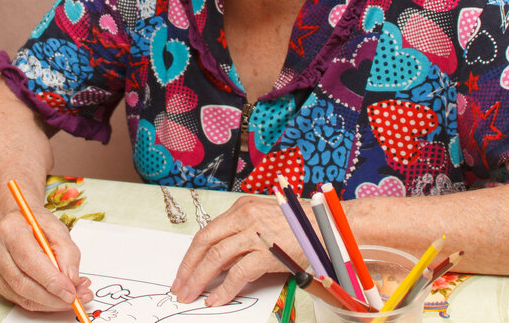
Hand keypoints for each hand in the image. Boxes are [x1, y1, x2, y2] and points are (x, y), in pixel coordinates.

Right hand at [0, 207, 92, 310]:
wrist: (16, 221)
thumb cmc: (35, 223)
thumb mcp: (57, 228)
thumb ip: (68, 252)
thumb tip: (71, 279)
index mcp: (11, 230)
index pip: (29, 260)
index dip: (51, 280)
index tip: (71, 291)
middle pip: (23, 283)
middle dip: (52, 297)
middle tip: (74, 298)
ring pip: (21, 296)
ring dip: (49, 303)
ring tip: (69, 298)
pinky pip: (19, 300)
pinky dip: (41, 303)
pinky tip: (55, 298)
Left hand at [171, 194, 299, 305]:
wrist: (329, 227)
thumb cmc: (301, 226)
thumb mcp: (265, 220)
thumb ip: (243, 234)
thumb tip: (221, 259)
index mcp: (242, 207)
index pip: (208, 231)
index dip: (192, 254)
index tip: (183, 270)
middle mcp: (245, 217)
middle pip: (205, 242)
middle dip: (188, 266)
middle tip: (179, 286)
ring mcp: (255, 234)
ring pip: (216, 257)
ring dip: (199, 279)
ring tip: (189, 295)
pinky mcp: (267, 252)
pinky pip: (238, 274)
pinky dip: (224, 289)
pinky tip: (215, 300)